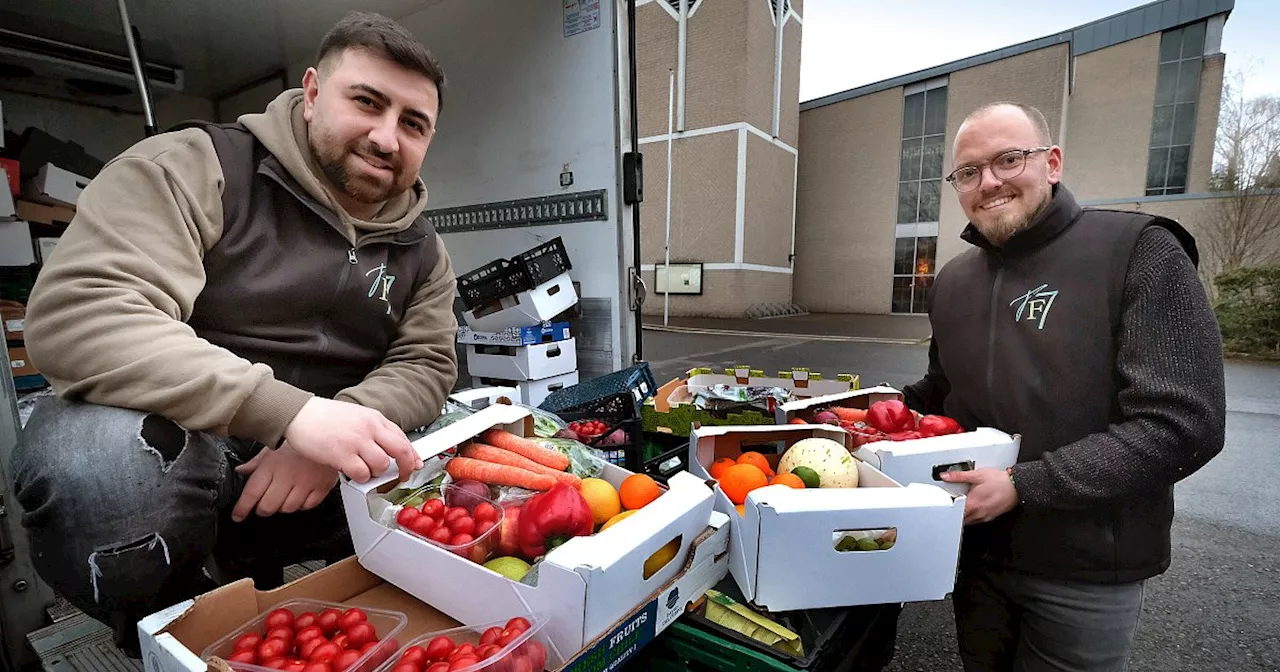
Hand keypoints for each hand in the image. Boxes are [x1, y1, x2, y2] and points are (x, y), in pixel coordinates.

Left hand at [231, 442, 338, 521]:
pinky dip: (302, 504)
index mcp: (272, 465)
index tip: (238, 515)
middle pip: (268, 506)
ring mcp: (306, 482)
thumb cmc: (299, 441)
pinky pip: (307, 506)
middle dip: (263, 509)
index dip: (242, 508)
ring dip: (283, 506)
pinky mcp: (322, 487)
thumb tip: (241, 470)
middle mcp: (287, 475)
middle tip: (264, 504)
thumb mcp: (273, 448)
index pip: (251, 493)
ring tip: (285, 495)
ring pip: (288, 508)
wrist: (329, 433)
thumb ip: (256, 462)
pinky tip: (301, 494)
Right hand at [283, 397, 421, 482]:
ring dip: (376, 474)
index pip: (402, 438)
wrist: (299, 414)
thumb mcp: (356, 415)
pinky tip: (352, 473)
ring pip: (382, 465)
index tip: (414, 465)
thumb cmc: (324, 417)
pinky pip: (362, 474)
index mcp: (374, 418)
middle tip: (401, 476)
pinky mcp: (342, 454)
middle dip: (405, 468)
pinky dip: (360, 478)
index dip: (412, 455)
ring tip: (365, 470)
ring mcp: (357, 441)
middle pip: (401, 451)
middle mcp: (369, 428)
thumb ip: (373, 430)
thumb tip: (388, 448)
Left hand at [940, 467, 1018, 524]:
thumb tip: (946, 476)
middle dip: (956, 512)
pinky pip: (979, 520)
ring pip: (969, 520)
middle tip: (955, 502)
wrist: (1017, 486)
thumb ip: (959, 476)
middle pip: (961, 518)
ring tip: (966, 503)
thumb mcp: (977, 475)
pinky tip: (977, 505)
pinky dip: (974, 515)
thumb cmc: (1000, 481)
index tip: (946, 500)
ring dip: (965, 514)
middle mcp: (978, 513)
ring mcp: (985, 517)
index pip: (954, 511)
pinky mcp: (992, 517)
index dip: (948, 505)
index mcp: (972, 504)